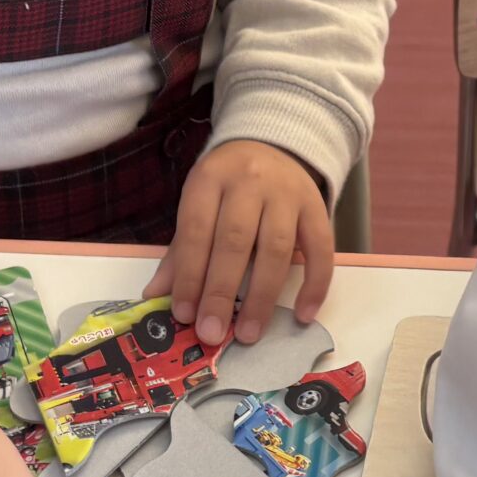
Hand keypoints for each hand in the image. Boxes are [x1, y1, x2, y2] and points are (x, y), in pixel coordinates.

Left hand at [145, 138, 334, 345]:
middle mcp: (250, 181)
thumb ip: (181, 251)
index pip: (197, 230)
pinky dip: (314, 284)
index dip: (189, 275)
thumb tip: (155, 296)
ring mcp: (288, 193)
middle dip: (221, 291)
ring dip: (262, 296)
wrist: (272, 144)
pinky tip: (302, 314)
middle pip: (235, 240)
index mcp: (211, 178)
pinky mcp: (317, 206)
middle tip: (212, 332)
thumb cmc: (227, 184)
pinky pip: (321, 248)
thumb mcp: (198, 204)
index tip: (184, 315)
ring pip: (277, 248)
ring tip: (248, 333)